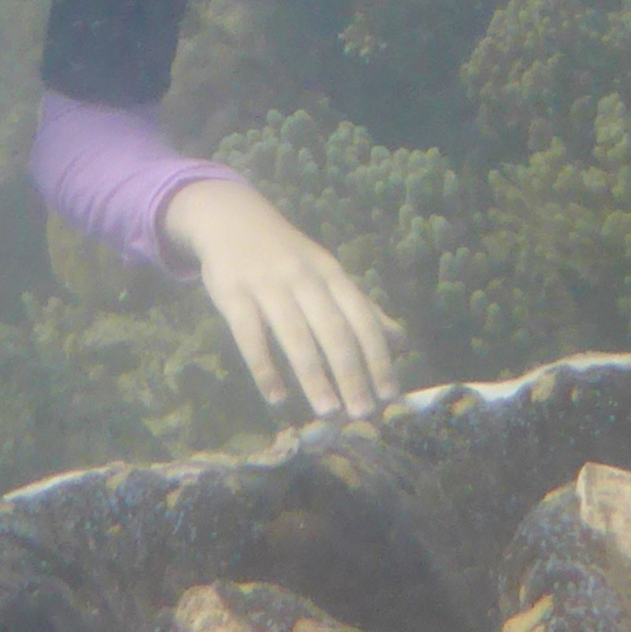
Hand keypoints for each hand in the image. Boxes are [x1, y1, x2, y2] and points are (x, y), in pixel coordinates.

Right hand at [161, 176, 400, 424]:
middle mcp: (304, 279)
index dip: (378, 357)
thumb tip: (399, 341)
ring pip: (295, 336)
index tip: (389, 395)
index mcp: (332, 274)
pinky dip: (264, 368)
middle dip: (351, 373)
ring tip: (328, 412)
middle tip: (362, 413)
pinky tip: (277, 398)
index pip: (362, 319)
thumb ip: (360, 306)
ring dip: (314, 376)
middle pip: (333, 330)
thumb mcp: (327, 273)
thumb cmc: (287, 255)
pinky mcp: (233, 294)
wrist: (230, 219)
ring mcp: (267, 285)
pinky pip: (250, 336)